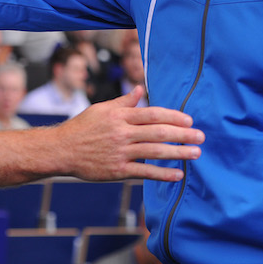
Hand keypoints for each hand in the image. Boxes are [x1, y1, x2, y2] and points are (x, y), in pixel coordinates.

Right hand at [52, 86, 203, 182]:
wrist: (61, 150)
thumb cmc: (82, 127)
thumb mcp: (101, 109)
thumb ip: (123, 102)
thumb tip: (140, 90)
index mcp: (119, 115)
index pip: (152, 114)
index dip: (173, 117)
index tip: (189, 120)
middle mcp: (122, 133)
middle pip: (158, 132)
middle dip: (182, 134)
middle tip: (201, 136)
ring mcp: (120, 152)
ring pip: (155, 152)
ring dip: (178, 153)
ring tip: (196, 153)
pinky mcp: (117, 170)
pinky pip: (144, 172)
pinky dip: (163, 173)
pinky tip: (178, 174)